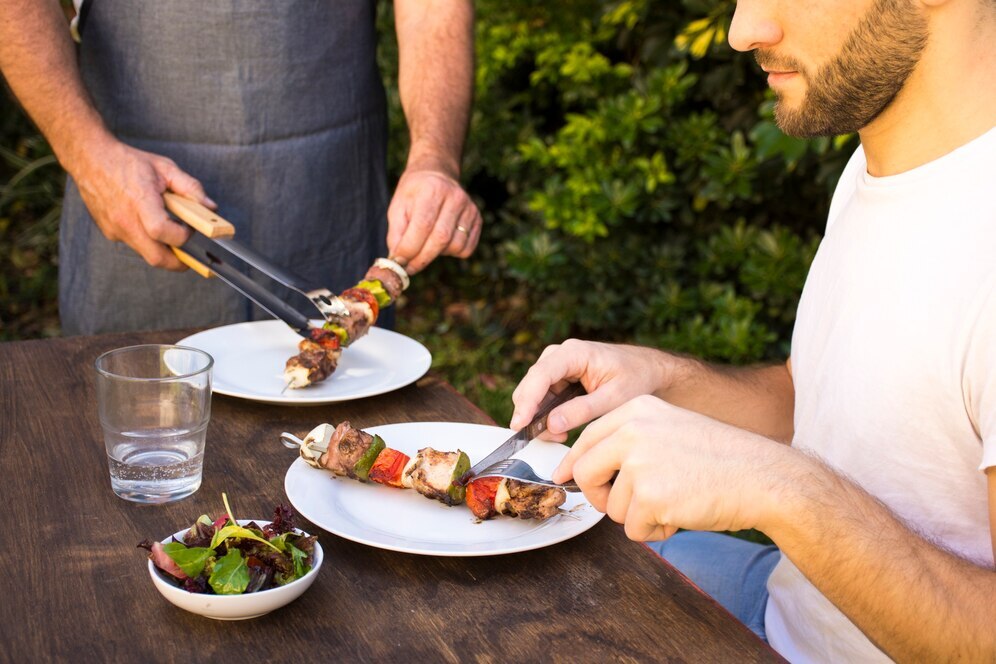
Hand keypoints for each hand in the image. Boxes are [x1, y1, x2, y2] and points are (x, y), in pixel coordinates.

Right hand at [71, 137, 215, 270]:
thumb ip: (191, 188)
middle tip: (192, 257)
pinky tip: (149, 224)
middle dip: (179, 263)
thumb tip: (211, 208)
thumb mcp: (165, 168)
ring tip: (171, 232)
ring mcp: (114, 229)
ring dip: (163, 250)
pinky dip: (148, 241)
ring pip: (146, 253)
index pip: (162, 232)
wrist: (90, 159)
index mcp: (140, 202)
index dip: (182, 236)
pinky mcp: (109, 233)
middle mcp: (124, 220)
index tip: (191, 230)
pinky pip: (134, 245)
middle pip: (156, 258)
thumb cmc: (128, 162)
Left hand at [386, 168, 481, 273]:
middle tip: (409, 268)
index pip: (423, 226)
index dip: (410, 248)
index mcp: (432, 190)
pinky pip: (466, 249)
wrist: (437, 174)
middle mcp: (454, 197)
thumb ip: (396, 234)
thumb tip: (398, 262)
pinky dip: (451, 252)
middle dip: (422, 259)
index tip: (398, 263)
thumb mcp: (397, 207)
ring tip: (427, 243)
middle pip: (441, 239)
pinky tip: (442, 242)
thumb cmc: (414, 194)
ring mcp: (469, 208)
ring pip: (455, 247)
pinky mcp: (477, 218)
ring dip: (437, 254)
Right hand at [509, 340, 680, 441]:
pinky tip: (561, 429)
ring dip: (539, 417)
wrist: (649, 370)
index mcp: (574, 353)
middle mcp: (560, 355)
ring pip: (532, 393)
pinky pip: (542, 398)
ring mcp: (557, 366)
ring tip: (561, 435)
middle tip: (551, 438)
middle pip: (531, 385)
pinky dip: (546, 415)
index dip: (528, 401)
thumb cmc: (637, 378)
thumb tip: (551, 424)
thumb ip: (583, 410)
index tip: (520, 425)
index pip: (541, 375)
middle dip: (533, 414)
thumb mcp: (614, 398)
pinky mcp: (558, 378)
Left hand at [553, 394, 792, 540]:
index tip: (563, 478)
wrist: (763, 477)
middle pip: (584, 473)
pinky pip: (632, 529)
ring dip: (637, 517)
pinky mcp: (650, 496)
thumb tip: (582, 468)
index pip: (587, 438)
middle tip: (623, 506)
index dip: (573, 463)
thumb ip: (629, 441)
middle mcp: (632, 431)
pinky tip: (680, 516)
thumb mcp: (670, 428)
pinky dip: (654, 532)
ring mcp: (639, 463)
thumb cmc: (720, 458)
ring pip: (610, 507)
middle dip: (598, 496)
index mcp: (636, 409)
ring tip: (673, 504)